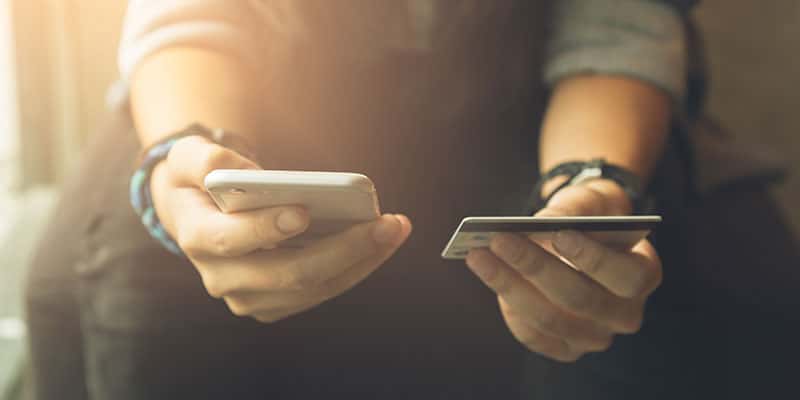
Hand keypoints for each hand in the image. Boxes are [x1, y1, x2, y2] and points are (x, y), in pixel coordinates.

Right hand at [149, 135, 412, 321]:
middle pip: (289, 274)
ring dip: (361, 260)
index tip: (305, 210)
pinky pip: (323, 290)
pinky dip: (357, 266)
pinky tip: (383, 240)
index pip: (231, 240)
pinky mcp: (277, 302)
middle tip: (385, 223)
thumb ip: (207, 159)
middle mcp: (222, 278)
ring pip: (314, 288)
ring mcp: (251, 296)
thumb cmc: (199, 179)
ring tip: (395, 229)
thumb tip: (250, 174)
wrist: (198, 212)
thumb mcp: (188, 155)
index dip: (267, 229)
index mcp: (197, 237)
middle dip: (343, 249)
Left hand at [464, 179, 661, 361]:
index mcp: (644, 275)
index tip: (560, 234)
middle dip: (535, 266)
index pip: (627, 276)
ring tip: (478, 255)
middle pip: (580, 299)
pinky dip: (508, 306)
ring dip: (508, 285)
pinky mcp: (565, 349)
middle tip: (499, 239)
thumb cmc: (587, 217)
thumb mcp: (586, 202)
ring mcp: (596, 337)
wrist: (582, 238)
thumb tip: (534, 225)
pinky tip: (488, 275)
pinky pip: (533, 335)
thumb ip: (568, 210)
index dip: (594, 258)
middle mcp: (626, 314)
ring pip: (550, 319)